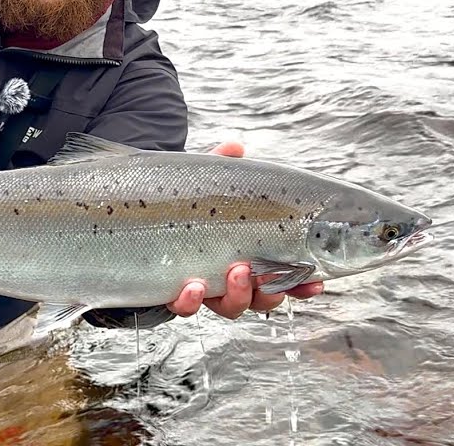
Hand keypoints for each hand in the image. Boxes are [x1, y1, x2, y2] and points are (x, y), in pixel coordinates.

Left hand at [166, 140, 324, 318]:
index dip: (303, 282)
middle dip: (272, 291)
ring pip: (232, 307)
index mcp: (250, 252)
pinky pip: (186, 307)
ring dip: (239, 295)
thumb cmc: (184, 201)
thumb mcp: (205, 182)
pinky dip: (191, 302)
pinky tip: (192, 287)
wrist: (137, 216)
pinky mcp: (175, 292)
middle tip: (268, 274)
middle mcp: (232, 276)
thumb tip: (234, 147)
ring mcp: (206, 286)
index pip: (285, 274)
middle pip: (264, 298)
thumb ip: (221, 166)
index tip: (315, 280)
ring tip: (236, 272)